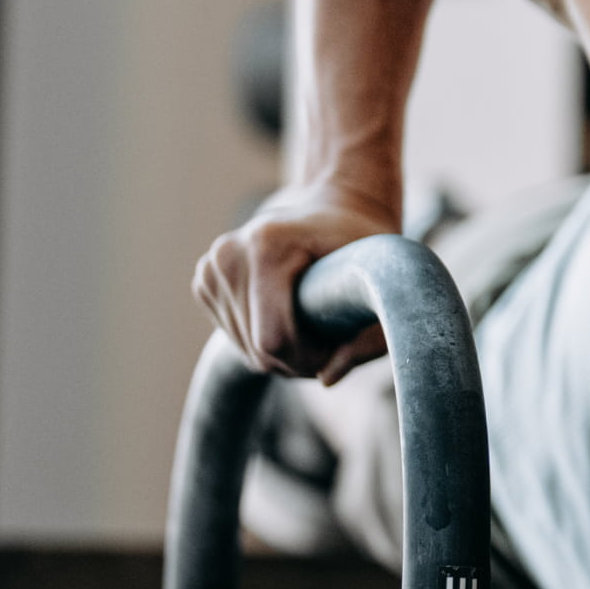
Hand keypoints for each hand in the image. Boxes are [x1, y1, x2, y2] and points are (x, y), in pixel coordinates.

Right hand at [191, 184, 401, 383]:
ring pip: (244, 349)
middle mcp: (229, 252)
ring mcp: (212, 264)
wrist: (338, 209)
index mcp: (266, 245)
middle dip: (297, 360)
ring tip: (313, 325)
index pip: (272, 339)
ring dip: (282, 353)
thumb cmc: (366, 247)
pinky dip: (262, 339)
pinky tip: (286, 313)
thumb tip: (327, 379)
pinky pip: (234, 336)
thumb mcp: (384, 285)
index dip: (309, 359)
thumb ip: (370, 339)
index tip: (338, 346)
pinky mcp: (205, 279)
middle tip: (330, 341)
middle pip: (257, 350)